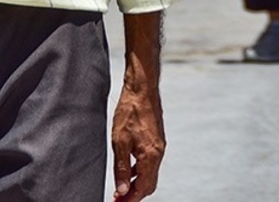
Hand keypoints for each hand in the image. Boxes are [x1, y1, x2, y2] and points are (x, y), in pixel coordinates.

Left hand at [111, 77, 165, 200]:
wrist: (142, 88)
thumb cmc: (129, 111)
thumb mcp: (119, 141)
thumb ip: (121, 167)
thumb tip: (121, 190)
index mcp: (151, 156)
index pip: (143, 188)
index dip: (130, 199)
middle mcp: (158, 153)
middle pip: (149, 184)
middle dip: (134, 194)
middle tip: (119, 200)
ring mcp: (159, 146)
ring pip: (150, 174)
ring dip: (136, 183)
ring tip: (121, 188)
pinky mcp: (156, 140)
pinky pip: (150, 162)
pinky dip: (139, 171)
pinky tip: (128, 169)